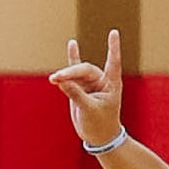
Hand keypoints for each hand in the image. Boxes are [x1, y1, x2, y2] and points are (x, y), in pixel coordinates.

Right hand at [47, 32, 124, 146]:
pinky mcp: (79, 88)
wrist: (99, 136)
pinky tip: (72, 44)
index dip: (113, 48)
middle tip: (57, 78)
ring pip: (74, 74)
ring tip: (54, 79)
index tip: (114, 32)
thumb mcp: (89, 110)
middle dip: (70, 73)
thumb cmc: (100, 124)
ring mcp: (89, 83)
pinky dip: (70, 62)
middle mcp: (101, 80)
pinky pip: (73, 73)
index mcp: (110, 84)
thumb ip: (76, 94)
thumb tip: (61, 80)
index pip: (113, 62)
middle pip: (84, 70)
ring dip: (64, 75)